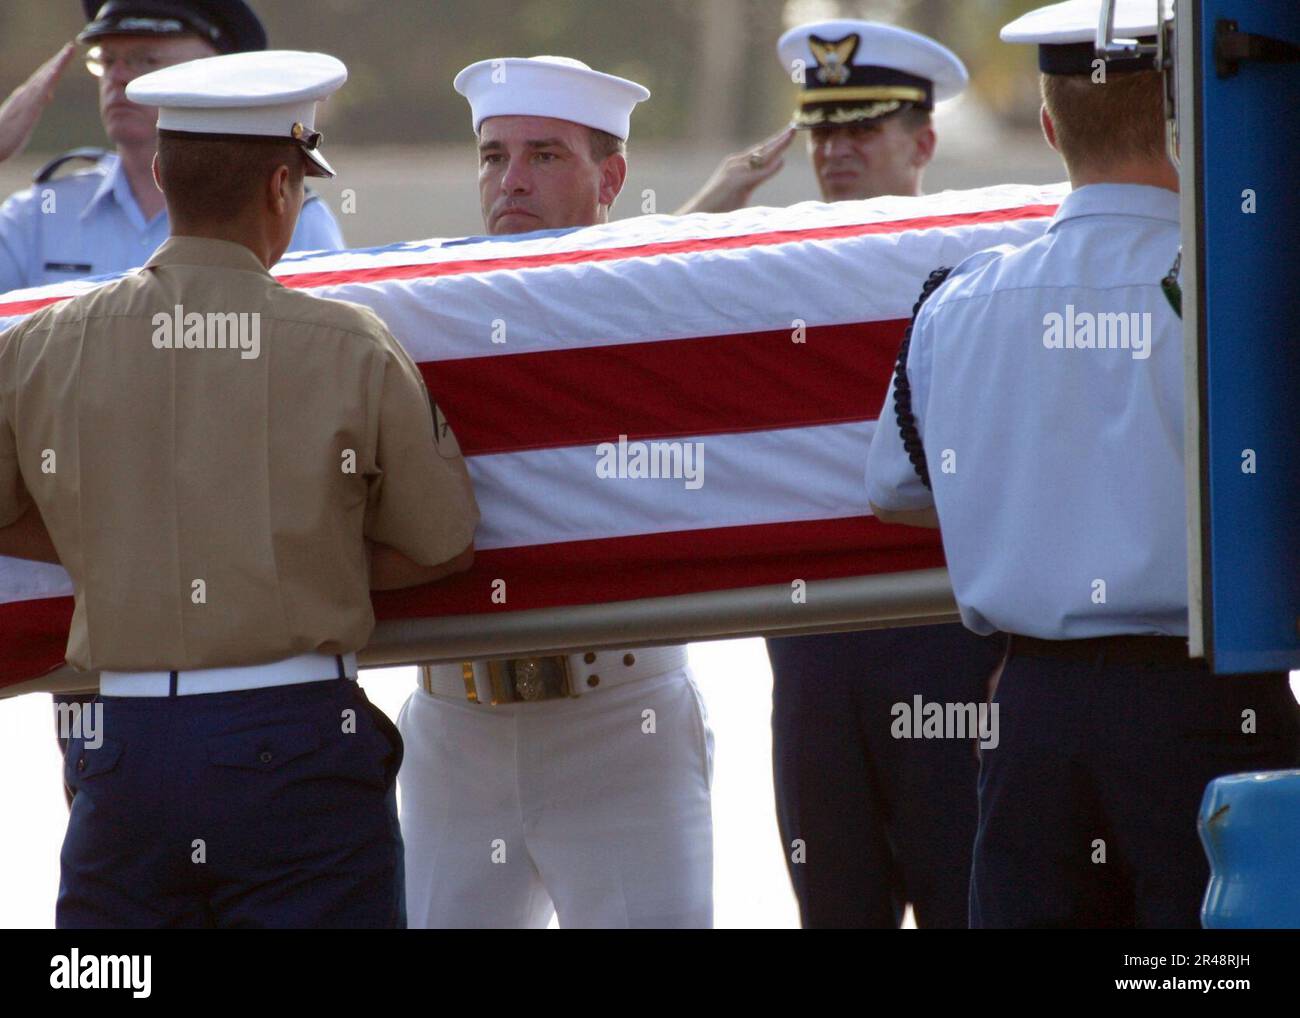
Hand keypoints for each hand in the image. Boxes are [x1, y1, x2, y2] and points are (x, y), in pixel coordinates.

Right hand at [0, 43, 77, 164]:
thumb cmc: (6, 136)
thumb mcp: (27, 117)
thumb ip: (37, 104)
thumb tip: (48, 95)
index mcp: (27, 98)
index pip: (44, 79)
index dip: (56, 66)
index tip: (66, 55)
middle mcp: (26, 94)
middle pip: (45, 74)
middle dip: (59, 60)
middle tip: (71, 46)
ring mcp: (25, 100)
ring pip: (44, 79)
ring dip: (56, 65)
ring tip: (68, 52)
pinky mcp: (26, 108)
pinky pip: (39, 92)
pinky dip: (47, 80)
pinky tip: (56, 72)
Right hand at [676, 126, 795, 214]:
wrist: (698, 214)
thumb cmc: (718, 207)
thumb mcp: (740, 191)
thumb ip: (754, 180)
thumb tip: (767, 172)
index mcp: (736, 165)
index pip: (759, 150)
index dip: (775, 142)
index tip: (788, 133)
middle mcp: (735, 164)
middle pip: (762, 148)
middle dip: (779, 139)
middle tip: (794, 128)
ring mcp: (734, 172)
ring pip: (761, 156)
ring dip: (777, 146)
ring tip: (791, 136)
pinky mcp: (735, 183)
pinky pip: (757, 174)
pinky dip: (770, 168)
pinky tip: (781, 161)